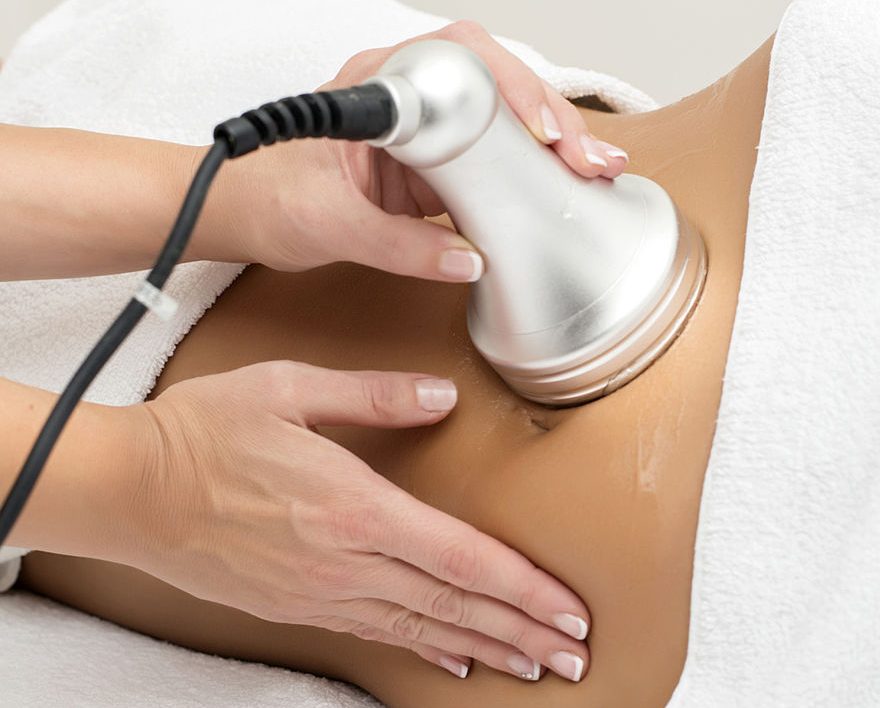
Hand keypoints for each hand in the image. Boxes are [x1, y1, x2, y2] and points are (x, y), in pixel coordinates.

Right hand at [125, 361, 589, 681]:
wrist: (129, 489)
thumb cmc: (205, 432)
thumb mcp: (290, 389)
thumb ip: (374, 394)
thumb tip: (440, 398)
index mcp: (353, 506)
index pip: (461, 557)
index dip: (522, 588)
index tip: (568, 610)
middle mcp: (344, 560)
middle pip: (455, 604)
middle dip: (523, 631)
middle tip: (575, 655)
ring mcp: (320, 592)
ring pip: (423, 627)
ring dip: (486, 646)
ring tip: (535, 666)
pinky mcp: (296, 605)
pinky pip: (376, 633)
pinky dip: (425, 648)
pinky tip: (454, 659)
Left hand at [199, 20, 628, 277]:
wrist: (239, 214)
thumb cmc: (262, 197)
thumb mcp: (326, 224)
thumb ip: (395, 245)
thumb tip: (466, 262)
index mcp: (377, 85)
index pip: (457, 58)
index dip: (510, 88)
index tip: (538, 133)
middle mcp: (409, 97)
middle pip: (497, 83)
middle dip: (552, 115)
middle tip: (587, 157)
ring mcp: (426, 134)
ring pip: (503, 120)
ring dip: (552, 144)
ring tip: (594, 171)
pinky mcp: (434, 170)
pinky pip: (492, 163)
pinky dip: (530, 176)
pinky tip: (561, 190)